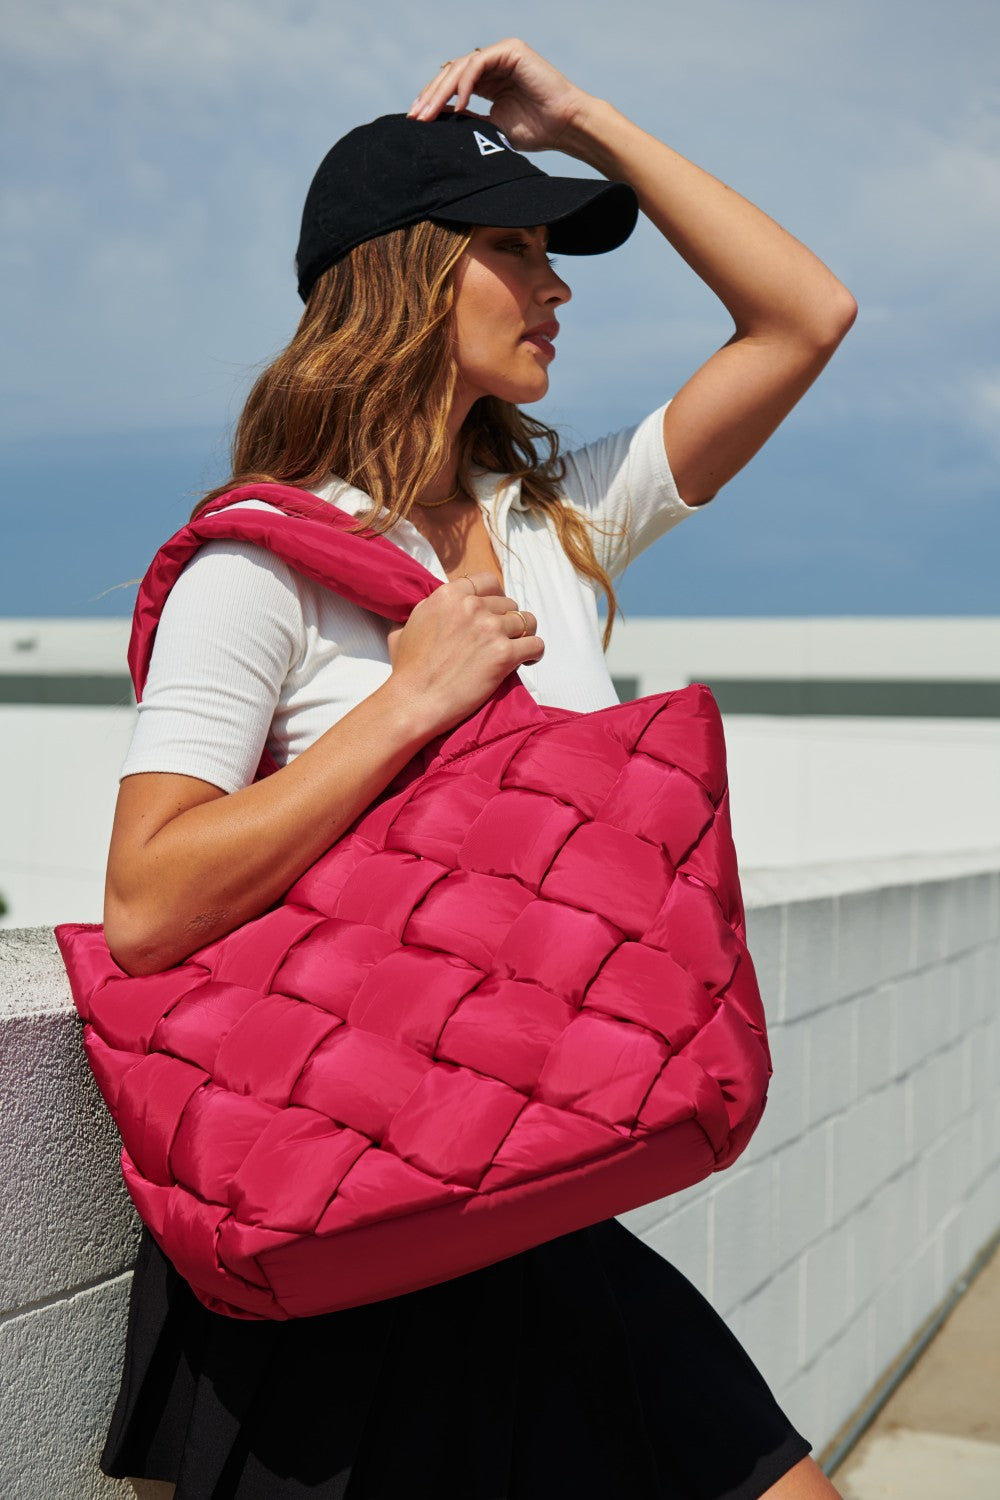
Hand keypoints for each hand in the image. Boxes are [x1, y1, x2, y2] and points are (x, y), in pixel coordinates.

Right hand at [386, 571, 541, 733]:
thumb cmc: (408, 670)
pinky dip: (534, 652)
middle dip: (507, 620)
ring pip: (526, 621)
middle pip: (508, 604)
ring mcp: (490, 628)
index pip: (488, 581)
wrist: (415, 701)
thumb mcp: (406, 626)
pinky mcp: (504, 654)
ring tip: (517, 650)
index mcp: (449, 595)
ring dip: (523, 635)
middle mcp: (472, 606)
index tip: (495, 610)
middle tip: (501, 639)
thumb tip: (430, 606)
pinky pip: (535, 644)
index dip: (496, 596)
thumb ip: (426, 610)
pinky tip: (526, 660)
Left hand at [407, 38, 590, 154]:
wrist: (563, 127)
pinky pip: (477, 64)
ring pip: (460, 67)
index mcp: (488, 81)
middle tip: (417, 116)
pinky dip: (464, 84)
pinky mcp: (510, 50)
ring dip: (442, 91)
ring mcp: (501, 55)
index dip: (432, 100)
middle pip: (451, 73)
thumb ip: (467, 118)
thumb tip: (437, 118)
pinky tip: (458, 105)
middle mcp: (492, 64)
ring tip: (431, 113)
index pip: (452, 84)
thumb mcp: (491, 127)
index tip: (416, 119)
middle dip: (431, 96)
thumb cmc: (536, 131)